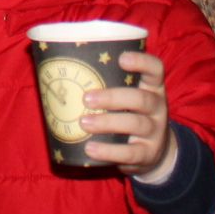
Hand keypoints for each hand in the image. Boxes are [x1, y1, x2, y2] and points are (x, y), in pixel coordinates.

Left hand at [80, 49, 176, 181]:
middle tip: (86, 98)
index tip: (121, 59)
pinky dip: (108, 151)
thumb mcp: (129, 97)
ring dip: (107, 122)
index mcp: (153, 87)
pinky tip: (90, 148)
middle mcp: (158, 108)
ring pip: (135, 124)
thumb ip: (108, 83)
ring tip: (83, 122)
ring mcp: (155, 132)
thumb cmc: (130, 114)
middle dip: (113, 98)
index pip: (155, 69)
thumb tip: (56, 68)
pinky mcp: (148, 155)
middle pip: (142, 99)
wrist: (155, 152)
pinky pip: (130, 153)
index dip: (141, 62)